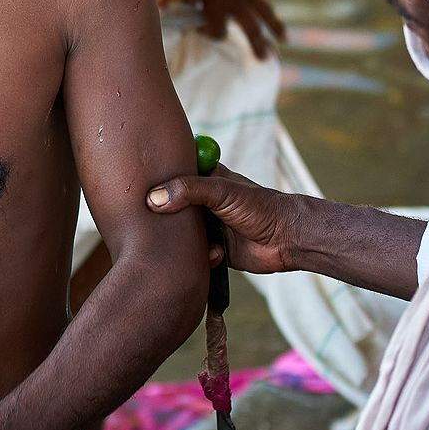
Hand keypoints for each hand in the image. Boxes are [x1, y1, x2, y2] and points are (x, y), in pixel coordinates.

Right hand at [147, 164, 299, 273]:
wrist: (286, 240)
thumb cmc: (262, 207)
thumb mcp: (222, 191)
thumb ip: (189, 190)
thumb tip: (154, 199)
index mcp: (206, 179)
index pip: (174, 174)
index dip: (158, 180)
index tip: (142, 187)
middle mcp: (203, 202)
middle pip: (171, 206)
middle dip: (165, 215)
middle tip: (155, 220)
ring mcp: (208, 226)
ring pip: (180, 234)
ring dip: (186, 241)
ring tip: (199, 241)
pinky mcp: (213, 249)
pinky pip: (194, 254)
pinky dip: (202, 256)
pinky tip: (218, 254)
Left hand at [197, 0, 285, 59]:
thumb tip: (164, 6)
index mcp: (218, 8)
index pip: (217, 32)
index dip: (208, 34)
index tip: (200, 29)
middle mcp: (237, 0)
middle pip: (252, 30)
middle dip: (259, 45)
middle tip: (266, 58)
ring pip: (265, 9)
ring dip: (275, 24)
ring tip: (284, 38)